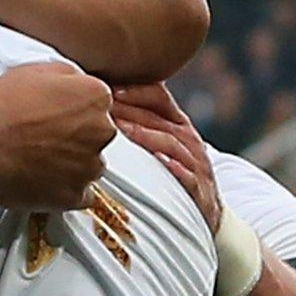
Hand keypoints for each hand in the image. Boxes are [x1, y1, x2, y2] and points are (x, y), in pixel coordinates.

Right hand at [0, 63, 113, 210]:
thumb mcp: (36, 70)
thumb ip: (67, 77)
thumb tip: (72, 84)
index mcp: (95, 98)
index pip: (98, 105)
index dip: (74, 110)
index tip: (58, 116)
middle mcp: (100, 132)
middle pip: (97, 136)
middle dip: (76, 137)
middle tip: (44, 137)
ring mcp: (88, 166)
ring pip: (90, 166)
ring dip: (72, 164)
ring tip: (39, 160)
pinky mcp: (72, 194)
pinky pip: (80, 195)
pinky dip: (66, 190)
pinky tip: (44, 179)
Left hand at [111, 83, 221, 232]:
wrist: (205, 207)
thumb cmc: (169, 171)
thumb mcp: (154, 143)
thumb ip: (131, 123)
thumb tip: (89, 103)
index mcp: (176, 123)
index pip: (158, 97)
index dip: (135, 91)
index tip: (107, 88)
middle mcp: (187, 138)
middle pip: (158, 118)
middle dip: (130, 110)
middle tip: (102, 105)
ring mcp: (195, 163)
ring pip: (171, 143)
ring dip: (145, 134)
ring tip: (119, 127)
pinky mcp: (199, 188)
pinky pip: (188, 176)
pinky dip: (175, 168)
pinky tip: (158, 160)